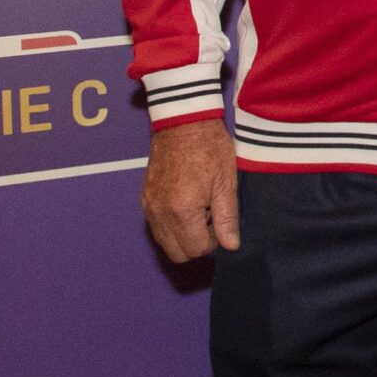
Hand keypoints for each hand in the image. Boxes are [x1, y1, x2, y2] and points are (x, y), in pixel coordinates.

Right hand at [142, 120, 239, 261]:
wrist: (183, 122)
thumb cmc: (209, 148)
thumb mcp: (226, 183)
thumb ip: (227, 218)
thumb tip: (231, 246)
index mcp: (181, 211)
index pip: (196, 249)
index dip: (213, 242)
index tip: (221, 222)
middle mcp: (160, 214)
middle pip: (177, 254)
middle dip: (197, 244)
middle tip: (212, 220)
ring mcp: (149, 206)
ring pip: (164, 242)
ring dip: (183, 236)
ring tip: (201, 210)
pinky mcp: (145, 198)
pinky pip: (157, 226)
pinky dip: (172, 225)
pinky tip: (187, 204)